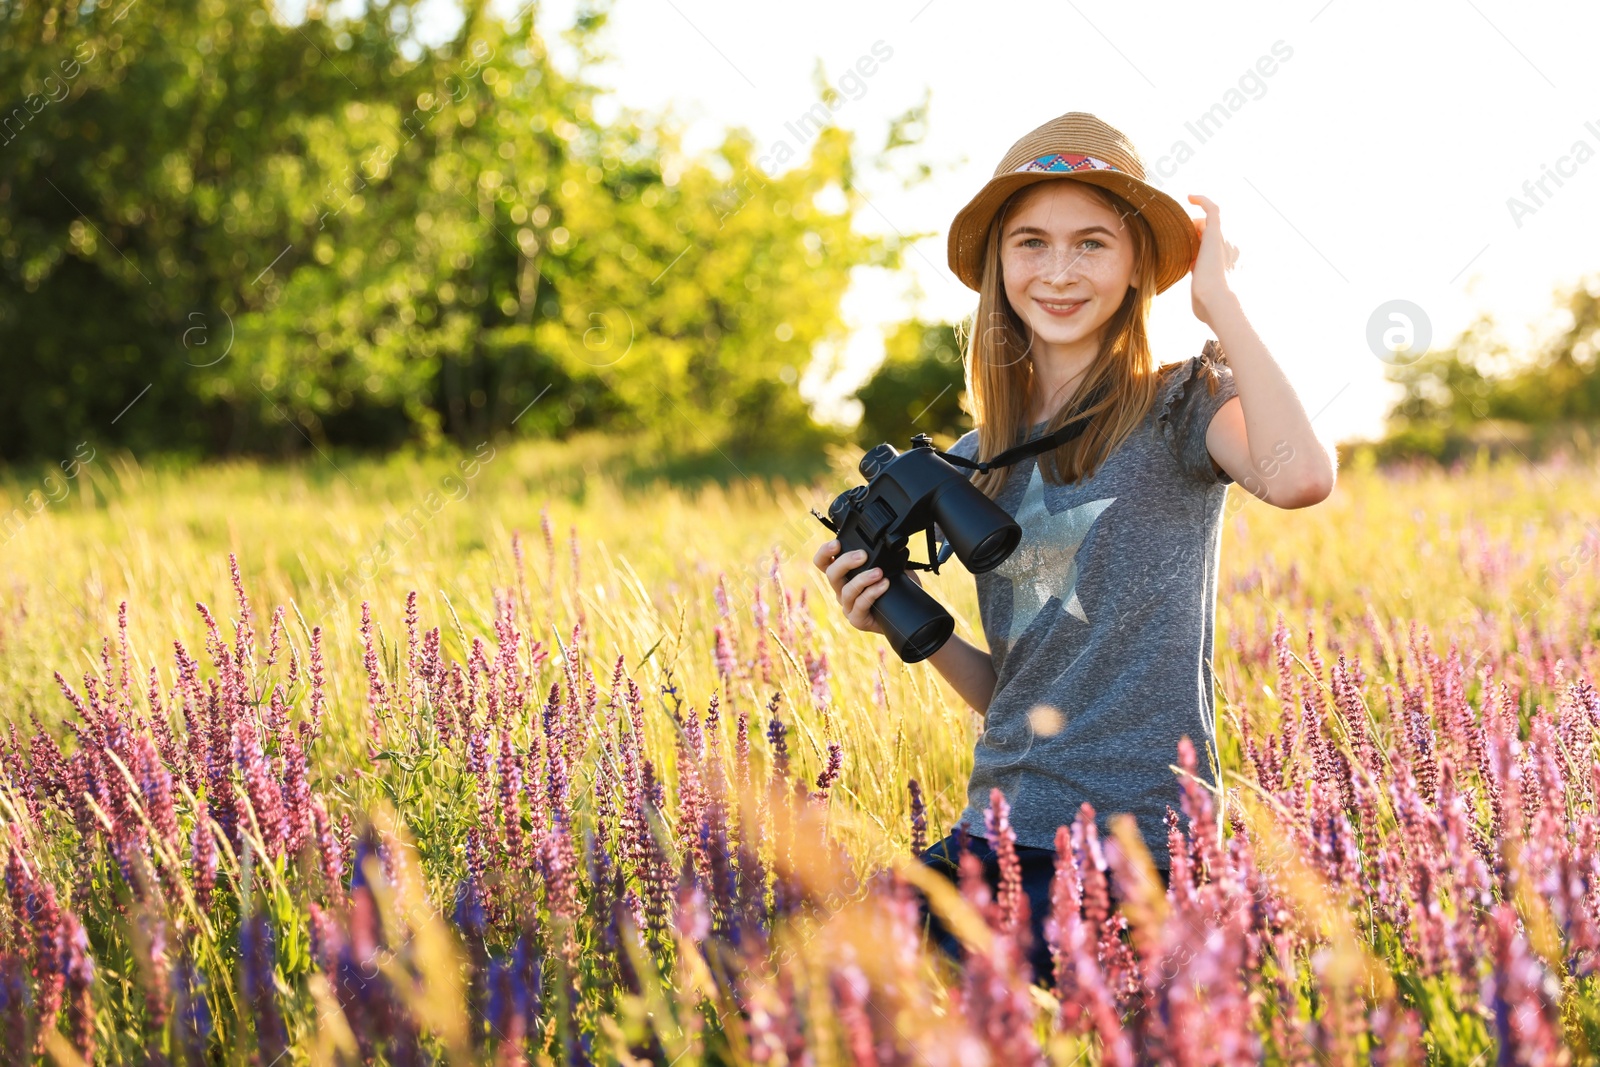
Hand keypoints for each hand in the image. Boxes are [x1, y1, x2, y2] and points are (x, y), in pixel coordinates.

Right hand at [811, 539, 921, 637]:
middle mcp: (841, 590)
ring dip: (863, 579)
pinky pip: (860, 605)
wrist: (903, 614)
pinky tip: (884, 585)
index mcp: (843, 575)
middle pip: (831, 574)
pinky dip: (872, 593)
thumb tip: (888, 543)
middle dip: (846, 561)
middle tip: (863, 555)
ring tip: (879, 573)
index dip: (825, 552)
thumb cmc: (892, 588)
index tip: (837, 544)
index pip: (823, 562)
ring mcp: (848, 606)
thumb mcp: (887, 567)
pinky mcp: (857, 619)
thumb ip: (882, 556)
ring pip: (847, 590)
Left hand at [1186, 194, 1239, 327]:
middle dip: (1195, 236)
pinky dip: (1203, 200)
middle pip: (1210, 234)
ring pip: (1208, 223)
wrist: (1216, 302)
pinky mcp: (1216, 234)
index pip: (1213, 248)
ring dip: (1193, 227)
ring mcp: (1225, 240)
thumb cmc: (1208, 306)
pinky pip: (1212, 209)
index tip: (1189, 249)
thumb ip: (1203, 292)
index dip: (1199, 247)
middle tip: (1181, 245)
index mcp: (1229, 262)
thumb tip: (1199, 298)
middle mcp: (1231, 248)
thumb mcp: (1204, 297)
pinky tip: (1189, 197)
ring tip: (1181, 235)